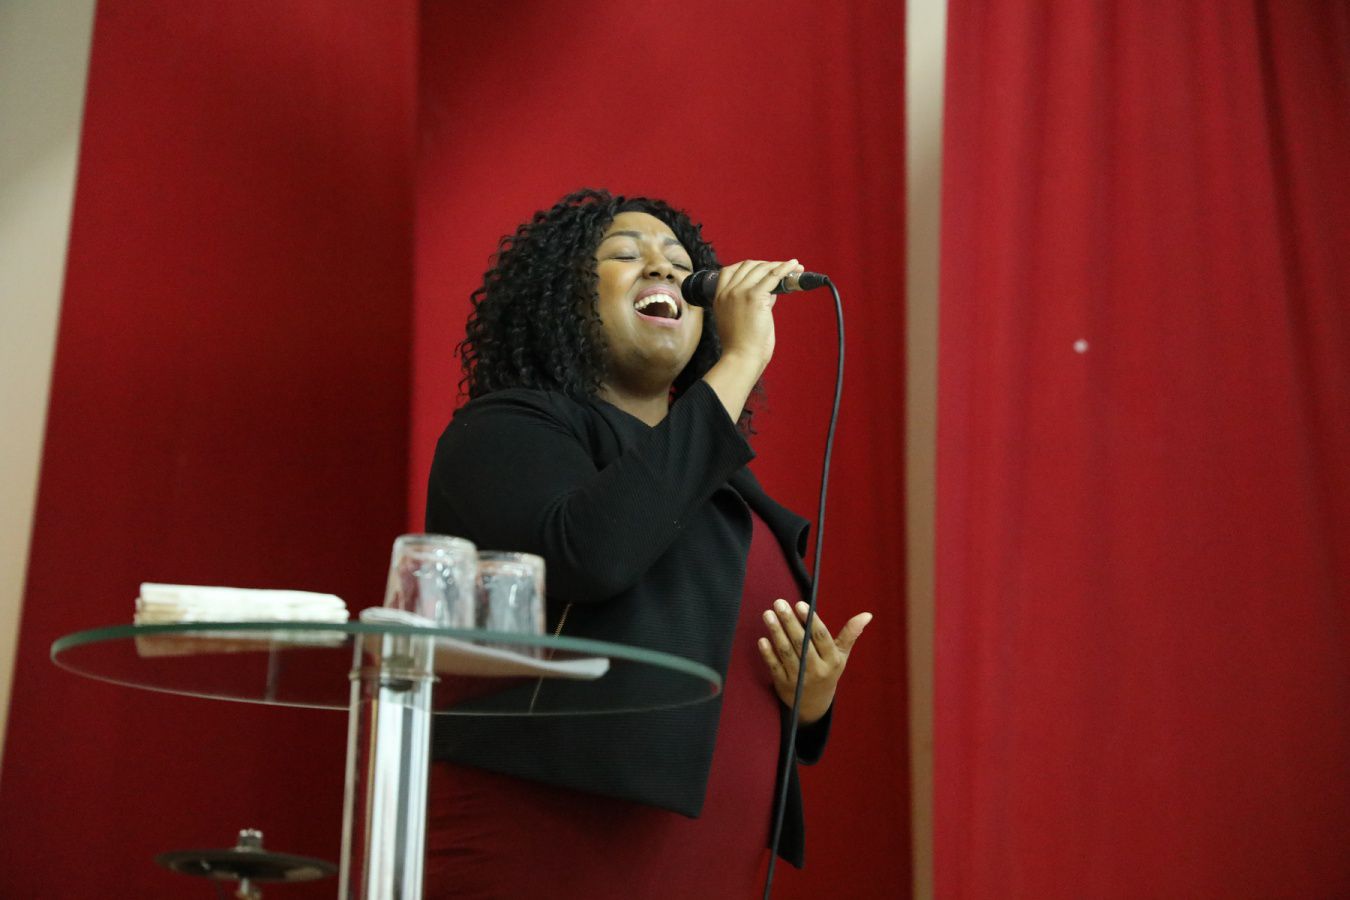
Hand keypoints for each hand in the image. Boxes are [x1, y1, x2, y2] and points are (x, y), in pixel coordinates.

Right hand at [711, 258, 804, 375]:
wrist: (741, 358)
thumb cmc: (742, 346)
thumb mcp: (740, 319)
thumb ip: (753, 303)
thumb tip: (771, 291)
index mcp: (719, 298)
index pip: (729, 271)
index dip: (748, 266)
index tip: (762, 268)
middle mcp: (728, 292)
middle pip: (747, 266)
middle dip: (766, 264)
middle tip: (782, 268)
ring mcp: (740, 292)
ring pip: (761, 269)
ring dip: (779, 265)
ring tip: (794, 267)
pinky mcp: (754, 296)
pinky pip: (773, 275)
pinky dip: (785, 268)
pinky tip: (795, 266)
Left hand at [758, 599, 870, 724]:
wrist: (814, 705)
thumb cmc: (828, 671)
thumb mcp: (841, 656)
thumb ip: (850, 634)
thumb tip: (867, 615)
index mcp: (832, 660)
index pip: (821, 637)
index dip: (811, 620)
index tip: (800, 604)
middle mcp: (816, 670)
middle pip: (801, 643)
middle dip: (789, 622)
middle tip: (779, 603)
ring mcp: (799, 678)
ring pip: (787, 652)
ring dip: (776, 632)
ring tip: (768, 614)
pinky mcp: (784, 685)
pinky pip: (775, 667)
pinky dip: (768, 653)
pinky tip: (762, 639)